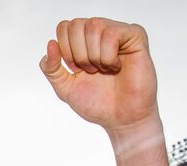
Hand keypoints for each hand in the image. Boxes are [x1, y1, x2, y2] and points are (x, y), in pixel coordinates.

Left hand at [39, 18, 158, 134]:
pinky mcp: (135, 35)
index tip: (77, 70)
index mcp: (83, 41)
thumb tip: (50, 44)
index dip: (65, 51)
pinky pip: (111, 33)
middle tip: (91, 71)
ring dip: (94, 56)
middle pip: (76, 25)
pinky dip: (108, 56)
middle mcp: (99, 33)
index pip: (64, 27)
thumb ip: (52, 69)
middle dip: (78, 55)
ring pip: (94, 26)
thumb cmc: (97, 103)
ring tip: (104, 69)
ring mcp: (118, 32)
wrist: (121, 119)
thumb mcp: (65, 88)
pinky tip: (117, 66)